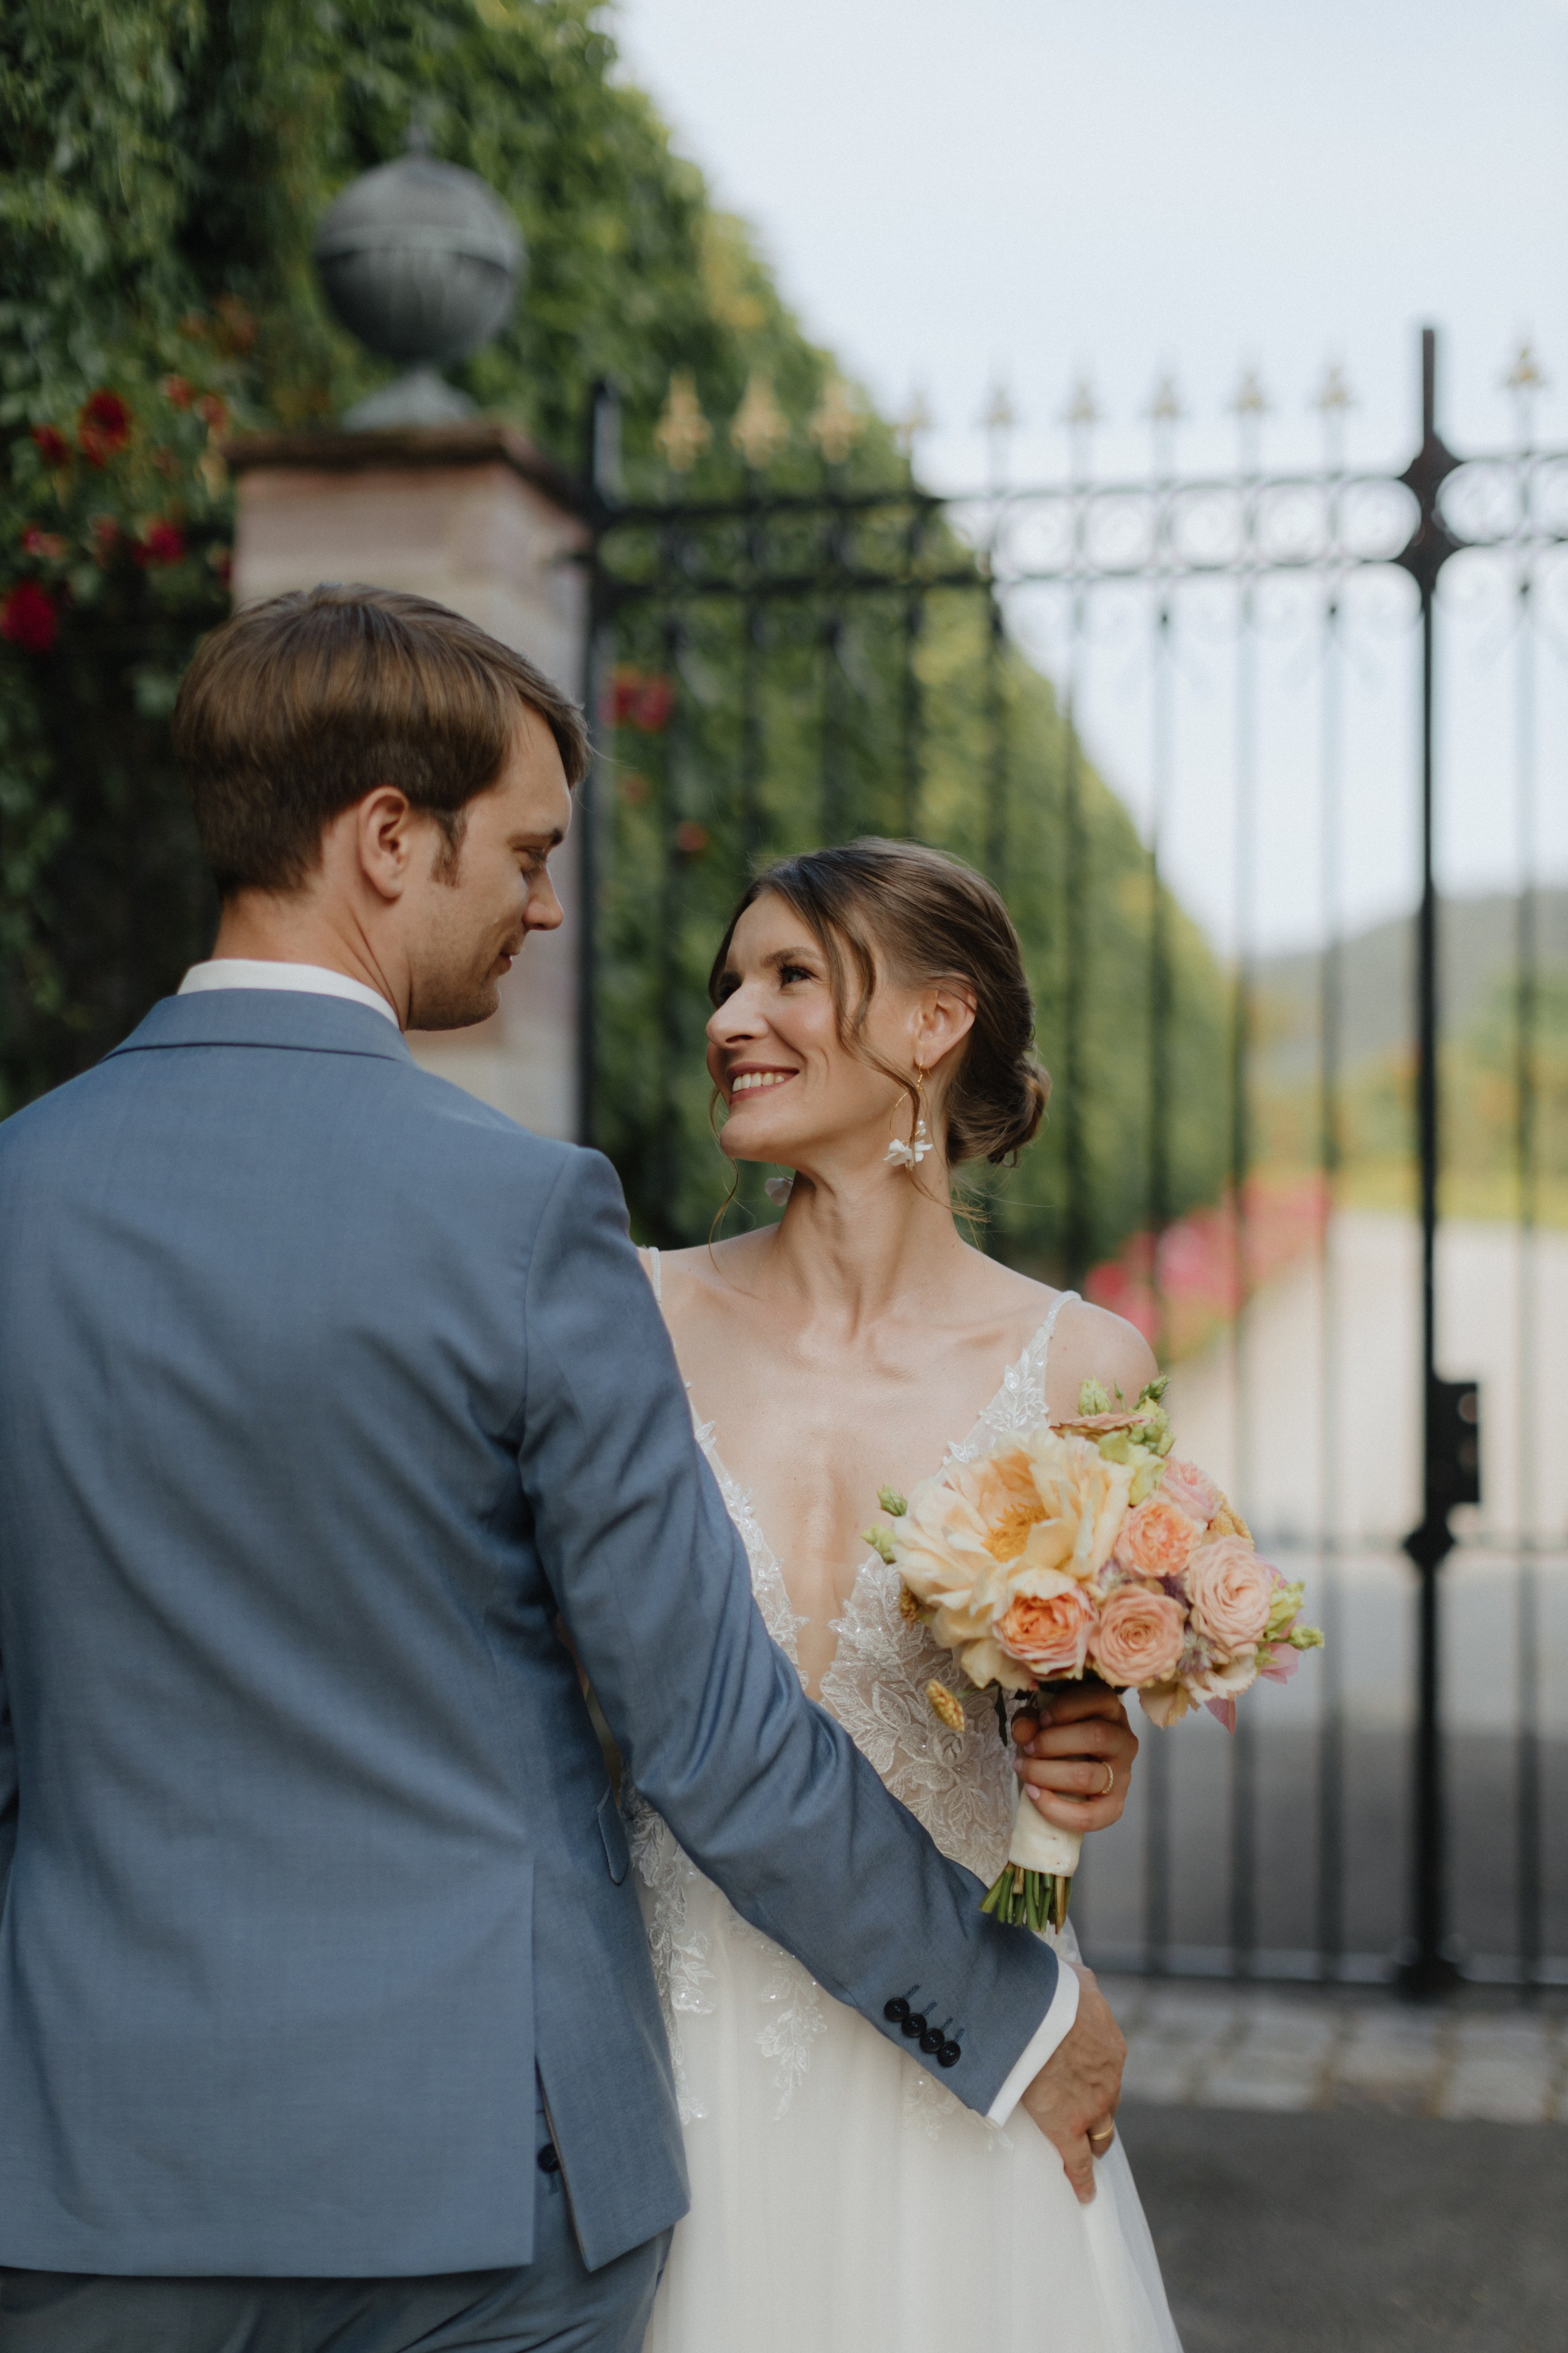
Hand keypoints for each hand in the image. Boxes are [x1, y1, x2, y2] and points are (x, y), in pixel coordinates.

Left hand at [1011, 1681, 1137, 1834]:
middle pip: (1096, 1736)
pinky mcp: (1114, 1806)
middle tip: (1027, 1748)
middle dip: (1051, 1742)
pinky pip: (1088, 1815)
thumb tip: (1023, 1731)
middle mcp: (1124, 1740)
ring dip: (1045, 1773)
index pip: (1102, 1697)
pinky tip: (1033, 1795)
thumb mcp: (1041, 1723)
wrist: (1067, 1779)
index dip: (1066, 1707)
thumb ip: (1030, 1721)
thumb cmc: (1057, 1739)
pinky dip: (1054, 1808)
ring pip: (1087, 1775)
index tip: (1041, 1719)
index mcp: (1110, 1710)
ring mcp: (1122, 1775)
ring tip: (1023, 1770)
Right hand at [1018, 1964, 1124, 2203]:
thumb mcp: (1077, 1981)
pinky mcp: (1067, 2129)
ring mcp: (1089, 2109)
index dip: (1096, 2079)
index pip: (1108, 2072)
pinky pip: (1077, 2163)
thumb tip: (1079, 1981)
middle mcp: (1108, 2083)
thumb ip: (1082, 1987)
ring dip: (1092, 2142)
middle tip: (1083, 2117)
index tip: (1085, 2081)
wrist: (1039, 2016)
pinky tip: (1084, 2194)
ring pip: (1098, 2135)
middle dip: (1098, 2113)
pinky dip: (1082, 2180)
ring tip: (1083, 2152)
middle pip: (1108, 2107)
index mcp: (1111, 2049)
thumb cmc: (1052, 1992)